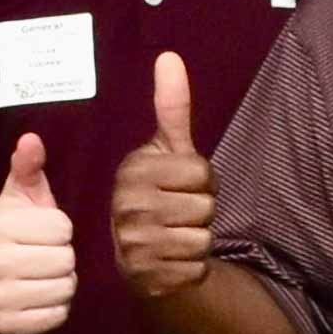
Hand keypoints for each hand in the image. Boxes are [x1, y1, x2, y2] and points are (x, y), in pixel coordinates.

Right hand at [0, 130, 74, 333]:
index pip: (62, 227)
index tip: (39, 233)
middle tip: (41, 257)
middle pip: (66, 259)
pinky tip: (37, 299)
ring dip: (61, 284)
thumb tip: (31, 139)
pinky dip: (55, 310)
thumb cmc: (13, 234)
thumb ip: (27, 168)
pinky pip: (57, 316)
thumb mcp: (19, 198)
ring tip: (40, 277)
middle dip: (62, 258)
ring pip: (65, 288)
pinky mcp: (9, 325)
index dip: (59, 229)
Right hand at [106, 52, 213, 296]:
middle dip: (202, 212)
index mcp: (133, 171)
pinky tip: (173, 261)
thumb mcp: (168, 151)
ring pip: (203, 238)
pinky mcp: (147, 277)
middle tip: (178, 215)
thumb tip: (170, 56)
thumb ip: (172, 107)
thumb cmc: (162, 196)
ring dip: (199, 241)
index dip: (203, 181)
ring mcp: (134, 245)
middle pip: (205, 206)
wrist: (143, 258)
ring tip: (175, 237)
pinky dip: (192, 267)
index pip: (202, 173)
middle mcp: (127, 207)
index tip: (180, 187)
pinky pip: (196, 268)